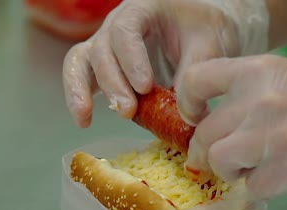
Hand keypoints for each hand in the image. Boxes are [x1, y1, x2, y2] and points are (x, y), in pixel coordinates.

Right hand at [62, 0, 268, 127]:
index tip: (145, 87)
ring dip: (80, 90)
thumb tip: (185, 113)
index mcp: (142, 9)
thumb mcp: (207, 44)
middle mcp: (116, 25)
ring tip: (85, 118)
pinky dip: (78, 98)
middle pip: (101, 50)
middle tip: (128, 110)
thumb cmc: (203, 28)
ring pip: (79, 61)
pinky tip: (84, 121)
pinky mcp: (101, 67)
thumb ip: (194, 72)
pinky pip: (79, 77)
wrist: (199, 28)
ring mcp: (104, 45)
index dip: (131, 59)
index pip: (126, 30)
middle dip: (112, 83)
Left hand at [178, 54, 286, 198]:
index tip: (192, 117)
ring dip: (229, 171)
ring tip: (250, 167)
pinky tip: (280, 174)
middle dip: (207, 151)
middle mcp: (259, 102)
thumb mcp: (284, 78)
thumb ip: (244, 94)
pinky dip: (261, 186)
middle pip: (204, 133)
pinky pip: (251, 187)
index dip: (186, 103)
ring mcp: (273, 138)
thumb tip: (207, 122)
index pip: (195, 80)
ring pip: (219, 162)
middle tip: (219, 157)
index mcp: (257, 72)